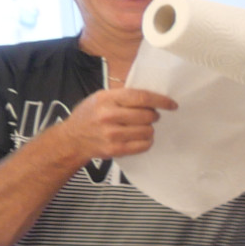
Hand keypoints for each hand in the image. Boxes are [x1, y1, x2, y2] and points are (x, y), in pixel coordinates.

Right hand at [56, 84, 176, 160]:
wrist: (72, 139)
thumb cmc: (90, 115)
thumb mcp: (101, 98)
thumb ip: (123, 97)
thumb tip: (153, 98)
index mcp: (106, 99)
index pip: (141, 97)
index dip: (160, 100)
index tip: (172, 104)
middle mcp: (108, 115)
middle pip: (147, 115)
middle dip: (154, 116)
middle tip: (151, 116)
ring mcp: (111, 134)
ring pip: (147, 131)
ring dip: (149, 129)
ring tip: (141, 127)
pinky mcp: (115, 149)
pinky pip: (143, 145)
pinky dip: (146, 141)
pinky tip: (139, 138)